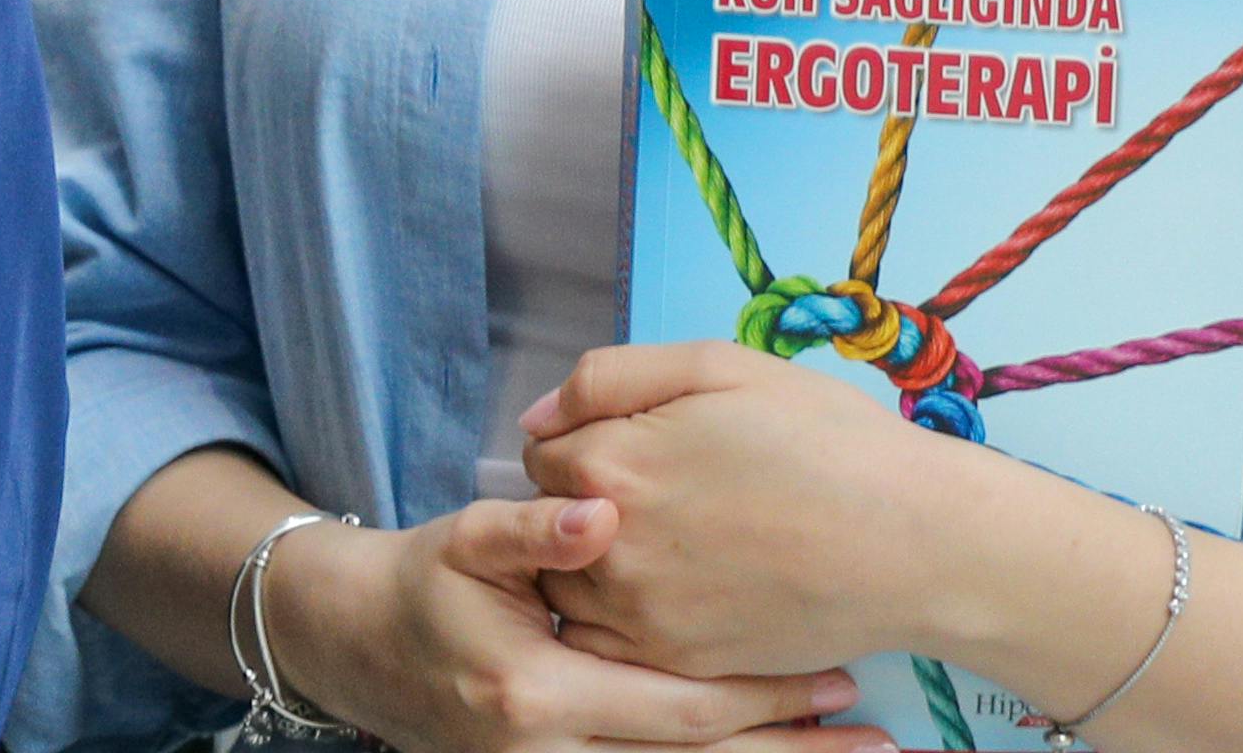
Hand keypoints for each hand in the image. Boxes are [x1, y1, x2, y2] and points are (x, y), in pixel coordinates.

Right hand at [254, 490, 867, 752]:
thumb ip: (528, 528)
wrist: (364, 650)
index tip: (841, 676)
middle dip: (793, 750)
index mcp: (537, 693)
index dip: (762, 696)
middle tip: (878, 735)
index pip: (678, 708)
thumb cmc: (426, 585)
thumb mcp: (463, 540)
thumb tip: (598, 513)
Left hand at [524, 344, 994, 687]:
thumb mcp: (717, 367)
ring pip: (567, 587)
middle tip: (658, 498)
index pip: (543, 454)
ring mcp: (643, 612)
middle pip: (548, 521)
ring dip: (590, 566)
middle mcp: (611, 543)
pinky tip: (674, 592)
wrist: (917, 543)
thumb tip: (539, 416)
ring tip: (665, 545)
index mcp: (612, 461)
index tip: (634, 449)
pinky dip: (619, 622)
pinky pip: (607, 645)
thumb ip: (609, 379)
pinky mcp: (680, 661)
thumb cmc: (827, 443)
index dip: (584, 444)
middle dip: (581, 505)